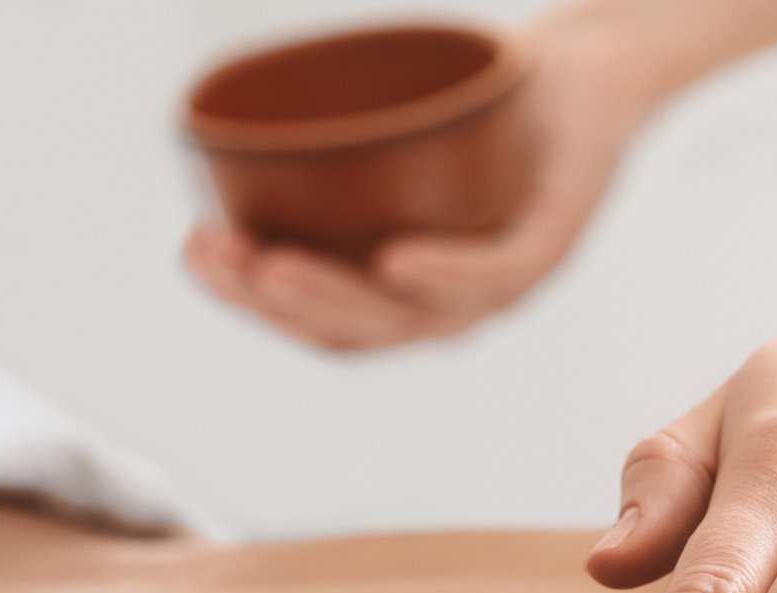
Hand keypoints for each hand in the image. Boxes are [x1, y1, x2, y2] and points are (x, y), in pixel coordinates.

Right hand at [183, 8, 658, 350]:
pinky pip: (497, 271)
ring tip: (274, 266)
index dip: (252, 303)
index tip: (193, 252)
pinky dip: (446, 271)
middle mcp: (456, 305)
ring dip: (338, 294)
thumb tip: (211, 135)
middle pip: (361, 329)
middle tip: (220, 261)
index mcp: (411, 296)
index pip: (324, 324)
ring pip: (417, 313)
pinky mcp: (552, 243)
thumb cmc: (477, 107)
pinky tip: (394, 261)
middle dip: (278, 302)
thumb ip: (317, 154)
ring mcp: (506, 282)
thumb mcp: (383, 132)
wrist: (582, 79)